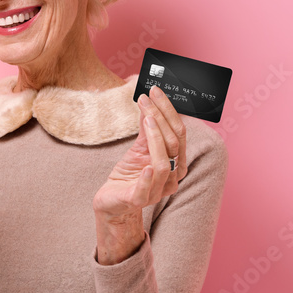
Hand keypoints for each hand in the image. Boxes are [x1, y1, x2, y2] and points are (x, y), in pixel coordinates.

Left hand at [93, 85, 187, 218]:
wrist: (113, 200)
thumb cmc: (130, 173)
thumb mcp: (139, 147)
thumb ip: (147, 128)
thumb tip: (148, 101)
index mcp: (177, 163)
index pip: (179, 133)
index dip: (169, 111)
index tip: (156, 92)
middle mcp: (172, 177)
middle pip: (175, 144)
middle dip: (162, 118)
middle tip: (148, 98)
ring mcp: (157, 191)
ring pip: (163, 164)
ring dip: (156, 139)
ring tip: (147, 119)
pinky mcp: (139, 200)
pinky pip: (147, 189)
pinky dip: (147, 176)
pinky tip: (144, 165)